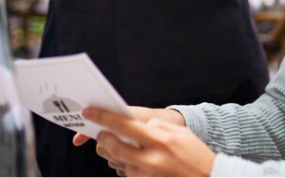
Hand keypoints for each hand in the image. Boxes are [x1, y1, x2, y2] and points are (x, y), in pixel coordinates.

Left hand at [76, 107, 213, 176]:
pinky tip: (133, 161)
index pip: (124, 126)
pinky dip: (125, 167)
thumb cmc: (195, 154)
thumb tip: (134, 126)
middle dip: (103, 140)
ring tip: (118, 147)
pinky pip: (126, 175)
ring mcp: (147, 176)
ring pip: (118, 164)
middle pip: (114, 148)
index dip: (104, 118)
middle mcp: (152, 160)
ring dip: (114, 155)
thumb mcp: (178, 133)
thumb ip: (156, 127)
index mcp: (160, 141)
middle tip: (102, 134)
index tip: (89, 112)